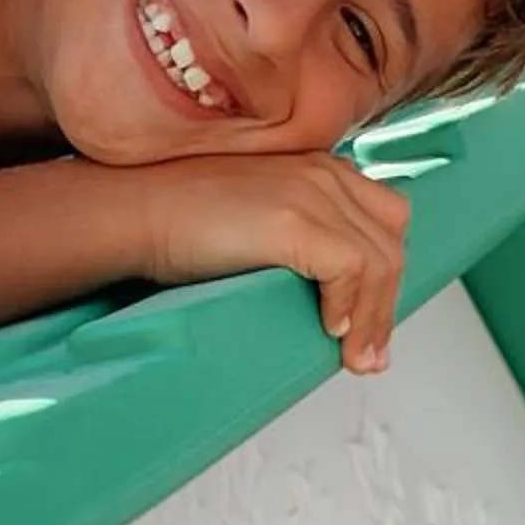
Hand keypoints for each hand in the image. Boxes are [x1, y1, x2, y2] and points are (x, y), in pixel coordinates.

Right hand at [118, 149, 410, 373]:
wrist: (134, 211)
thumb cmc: (180, 223)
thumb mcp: (258, 221)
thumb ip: (299, 239)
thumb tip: (329, 297)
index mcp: (318, 167)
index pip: (384, 218)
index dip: (384, 274)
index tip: (370, 323)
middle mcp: (323, 172)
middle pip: (390, 240)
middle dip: (386, 303)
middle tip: (370, 354)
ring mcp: (310, 192)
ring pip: (378, 260)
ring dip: (373, 319)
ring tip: (356, 357)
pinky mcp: (293, 219)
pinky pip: (351, 267)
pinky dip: (349, 306)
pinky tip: (330, 329)